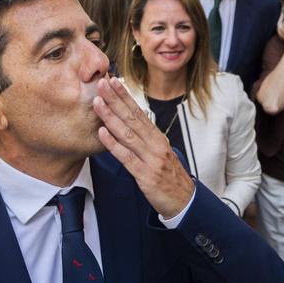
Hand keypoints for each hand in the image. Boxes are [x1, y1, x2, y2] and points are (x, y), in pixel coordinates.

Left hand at [94, 78, 194, 218]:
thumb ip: (146, 139)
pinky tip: (102, 133)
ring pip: (128, 134)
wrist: (185, 201)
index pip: (139, 112)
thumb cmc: (169, 177)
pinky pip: (127, 157)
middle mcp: (155, 144)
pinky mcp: (145, 175)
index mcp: (157, 138)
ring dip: (111, 117)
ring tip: (97, 103)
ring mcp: (151, 159)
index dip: (125, 96)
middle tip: (101, 83)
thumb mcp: (160, 153)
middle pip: (132, 118)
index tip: (113, 81)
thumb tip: (132, 122)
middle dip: (116, 99)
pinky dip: (114, 144)